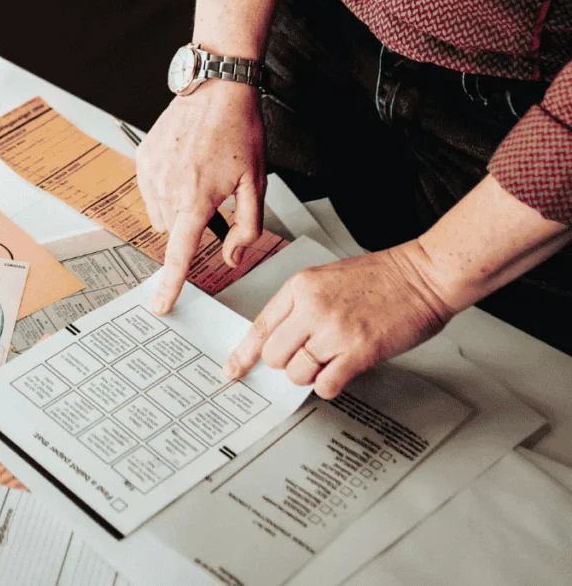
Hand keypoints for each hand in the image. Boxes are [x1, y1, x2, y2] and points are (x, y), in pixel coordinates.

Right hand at [137, 82, 266, 314]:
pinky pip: (150, 191)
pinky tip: (184, 165)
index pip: (180, 253)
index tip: (160, 304)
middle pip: (174, 232)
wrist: (216, 87)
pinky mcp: (142, 159)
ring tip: (198, 175)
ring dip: (177, 207)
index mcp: (197, 198)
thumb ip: (247, 227)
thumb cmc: (239, 130)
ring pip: (161, 214)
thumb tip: (232, 256)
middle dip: (191, 225)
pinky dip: (165, 188)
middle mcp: (168, 187)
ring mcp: (150, 173)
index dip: (170, 283)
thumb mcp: (257, 182)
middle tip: (212, 196)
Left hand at [224, 241, 455, 398]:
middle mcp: (312, 307)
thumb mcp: (327, 278)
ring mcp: (335, 329)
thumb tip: (281, 341)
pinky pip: (325, 384)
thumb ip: (301, 306)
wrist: (425, 274)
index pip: (261, 326)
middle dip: (288, 362)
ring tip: (332, 358)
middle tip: (309, 355)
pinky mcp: (359, 350)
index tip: (233, 369)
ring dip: (311, 374)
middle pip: (274, 355)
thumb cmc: (383, 276)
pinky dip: (329, 385)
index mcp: (301, 286)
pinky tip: (342, 371)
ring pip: (297, 372)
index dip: (244, 353)